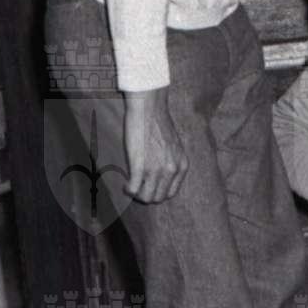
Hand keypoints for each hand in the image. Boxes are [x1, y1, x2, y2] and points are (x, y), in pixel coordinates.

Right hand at [123, 88, 187, 202]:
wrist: (149, 110)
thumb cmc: (158, 124)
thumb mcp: (174, 147)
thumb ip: (171, 162)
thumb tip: (161, 174)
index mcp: (182, 166)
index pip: (171, 192)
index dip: (158, 192)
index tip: (149, 187)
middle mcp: (172, 170)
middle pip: (158, 198)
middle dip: (146, 195)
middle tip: (137, 187)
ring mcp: (156, 170)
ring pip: (146, 197)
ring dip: (137, 194)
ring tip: (131, 186)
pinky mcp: (140, 167)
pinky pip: (133, 189)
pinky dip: (128, 189)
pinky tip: (125, 184)